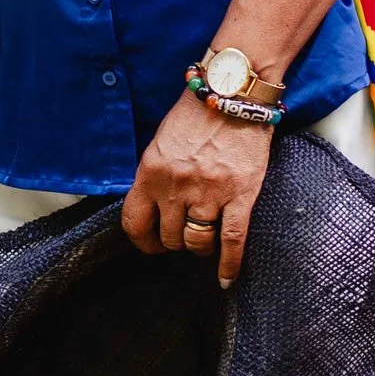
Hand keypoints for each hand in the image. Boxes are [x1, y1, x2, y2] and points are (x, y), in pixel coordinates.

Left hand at [121, 92, 273, 286]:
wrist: (231, 96)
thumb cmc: (194, 117)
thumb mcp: (160, 144)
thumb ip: (154, 176)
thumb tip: (152, 207)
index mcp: (150, 172)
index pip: (134, 221)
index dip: (142, 240)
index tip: (150, 245)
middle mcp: (176, 187)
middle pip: (170, 237)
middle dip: (175, 241)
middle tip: (184, 235)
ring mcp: (209, 193)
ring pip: (197, 243)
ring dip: (199, 247)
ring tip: (204, 241)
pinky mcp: (240, 196)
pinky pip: (232, 241)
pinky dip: (229, 264)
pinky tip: (226, 278)